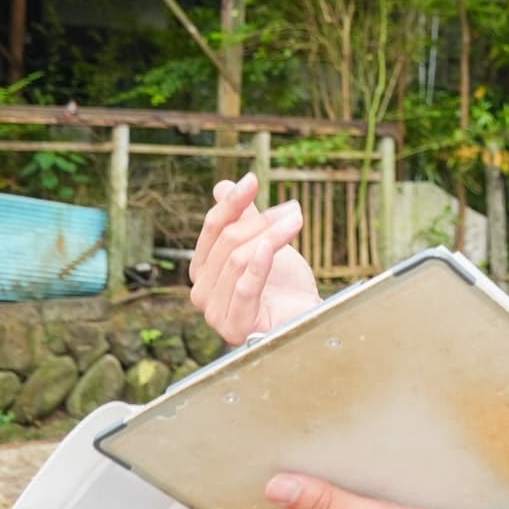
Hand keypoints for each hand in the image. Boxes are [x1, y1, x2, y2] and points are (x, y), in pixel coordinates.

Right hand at [188, 174, 320, 344]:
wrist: (306, 318)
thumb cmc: (284, 285)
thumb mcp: (263, 243)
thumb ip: (242, 218)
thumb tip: (222, 185)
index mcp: (203, 270)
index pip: (213, 228)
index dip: (232, 202)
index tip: (253, 180)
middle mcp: (202, 292)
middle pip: (228, 242)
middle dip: (262, 221)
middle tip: (293, 210)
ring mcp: (215, 313)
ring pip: (239, 260)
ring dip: (271, 237)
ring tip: (296, 222)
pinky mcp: (235, 328)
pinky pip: (244, 289)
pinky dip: (257, 266)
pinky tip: (268, 248)